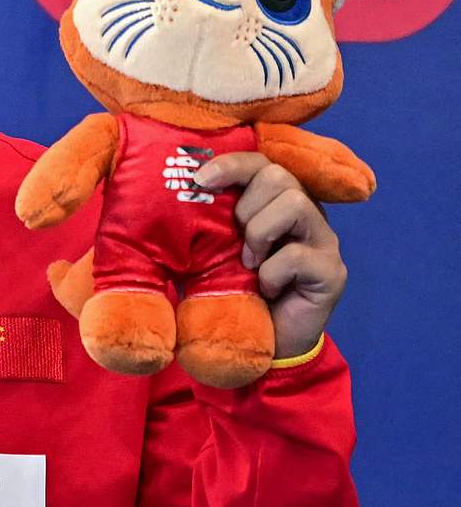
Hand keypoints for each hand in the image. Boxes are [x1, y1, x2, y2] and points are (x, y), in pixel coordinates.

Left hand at [195, 151, 345, 360]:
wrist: (265, 343)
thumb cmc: (238, 290)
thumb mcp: (218, 249)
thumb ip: (212, 221)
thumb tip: (175, 189)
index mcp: (276, 202)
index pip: (261, 163)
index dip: (231, 165)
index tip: (199, 180)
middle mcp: (307, 213)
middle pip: (278, 176)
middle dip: (246, 208)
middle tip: (237, 242)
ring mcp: (324, 241)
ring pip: (293, 204)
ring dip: (259, 235)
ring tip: (250, 264)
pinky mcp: (332, 272)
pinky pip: (296, 256)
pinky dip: (270, 274)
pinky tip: (266, 289)